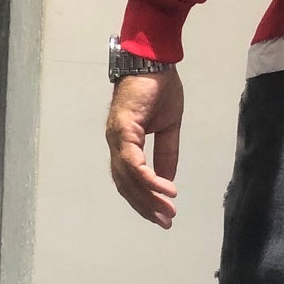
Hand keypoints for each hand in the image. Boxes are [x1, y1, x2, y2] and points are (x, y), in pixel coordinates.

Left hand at [106, 69, 184, 229]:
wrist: (154, 61)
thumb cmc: (159, 88)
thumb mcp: (168, 127)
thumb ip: (166, 153)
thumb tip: (167, 181)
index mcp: (124, 142)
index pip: (129, 180)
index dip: (144, 199)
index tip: (162, 215)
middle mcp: (115, 143)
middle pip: (126, 185)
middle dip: (145, 206)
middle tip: (166, 222)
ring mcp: (116, 137)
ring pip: (128, 178)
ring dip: (148, 198)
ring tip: (168, 212)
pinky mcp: (124, 130)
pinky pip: (135, 163)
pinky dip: (150, 179)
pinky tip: (166, 190)